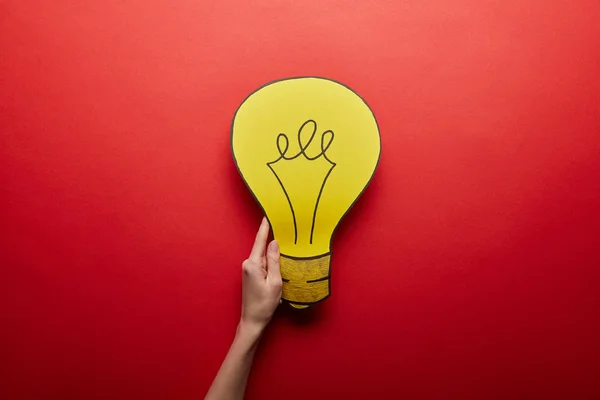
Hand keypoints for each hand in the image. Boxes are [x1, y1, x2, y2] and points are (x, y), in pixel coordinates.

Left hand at [240, 217, 281, 332]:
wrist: (253, 320)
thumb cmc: (264, 304)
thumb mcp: (274, 282)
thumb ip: (274, 261)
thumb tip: (274, 242)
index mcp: (253, 264)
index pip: (260, 241)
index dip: (264, 227)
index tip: (267, 214)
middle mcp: (248, 264)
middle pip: (262, 247)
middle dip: (271, 238)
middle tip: (283, 226)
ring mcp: (248, 269)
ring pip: (263, 256)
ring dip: (272, 251)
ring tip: (285, 243)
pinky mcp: (250, 275)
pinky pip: (262, 262)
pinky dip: (270, 260)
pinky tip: (279, 260)